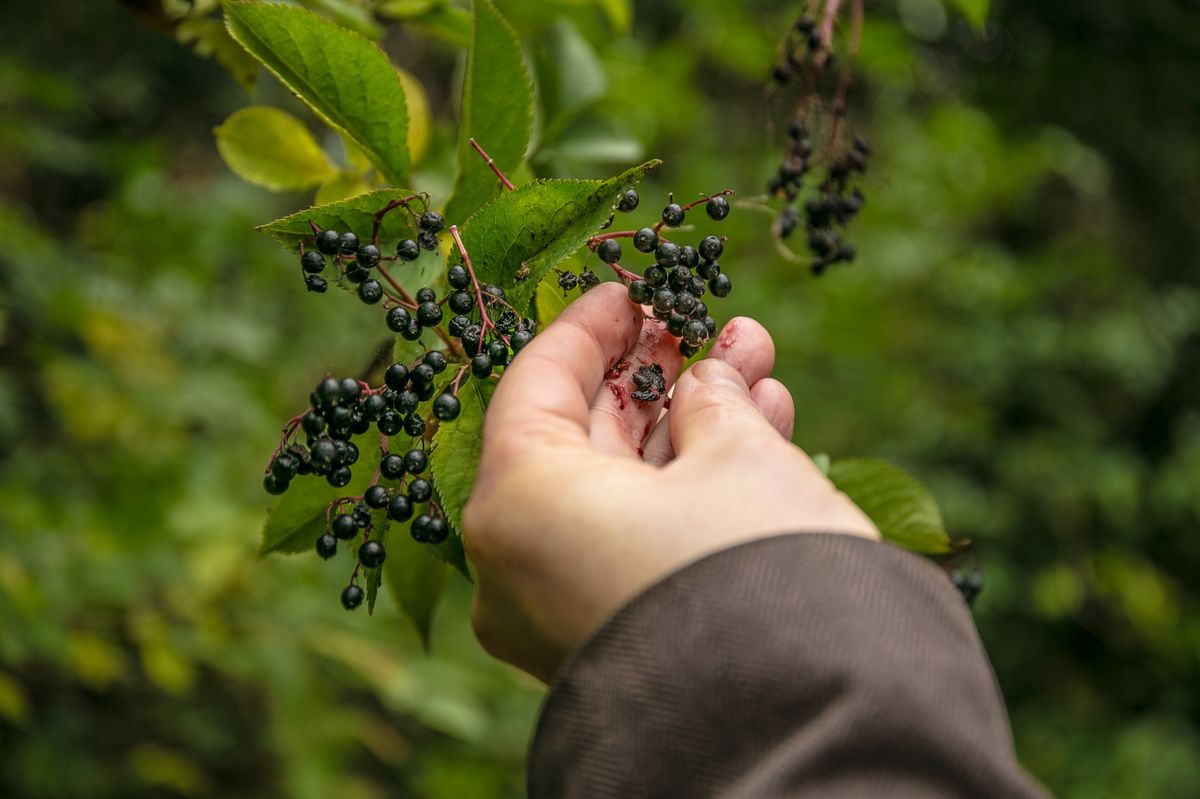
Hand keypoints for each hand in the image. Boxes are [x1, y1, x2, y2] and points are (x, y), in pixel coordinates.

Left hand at [462, 283, 877, 681]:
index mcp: (517, 505)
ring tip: (757, 367)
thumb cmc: (754, 572)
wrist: (812, 728)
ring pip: (622, 488)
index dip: (590, 327)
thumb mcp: (738, 459)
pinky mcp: (618, 636)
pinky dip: (692, 485)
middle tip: (710, 327)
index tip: (633, 289)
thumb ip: (713, 400)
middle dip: (659, 375)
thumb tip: (710, 376)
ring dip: (691, 422)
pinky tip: (759, 432)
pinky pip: (639, 538)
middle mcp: (522, 566)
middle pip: (583, 438)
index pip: (537, 386)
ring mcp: (567, 610)